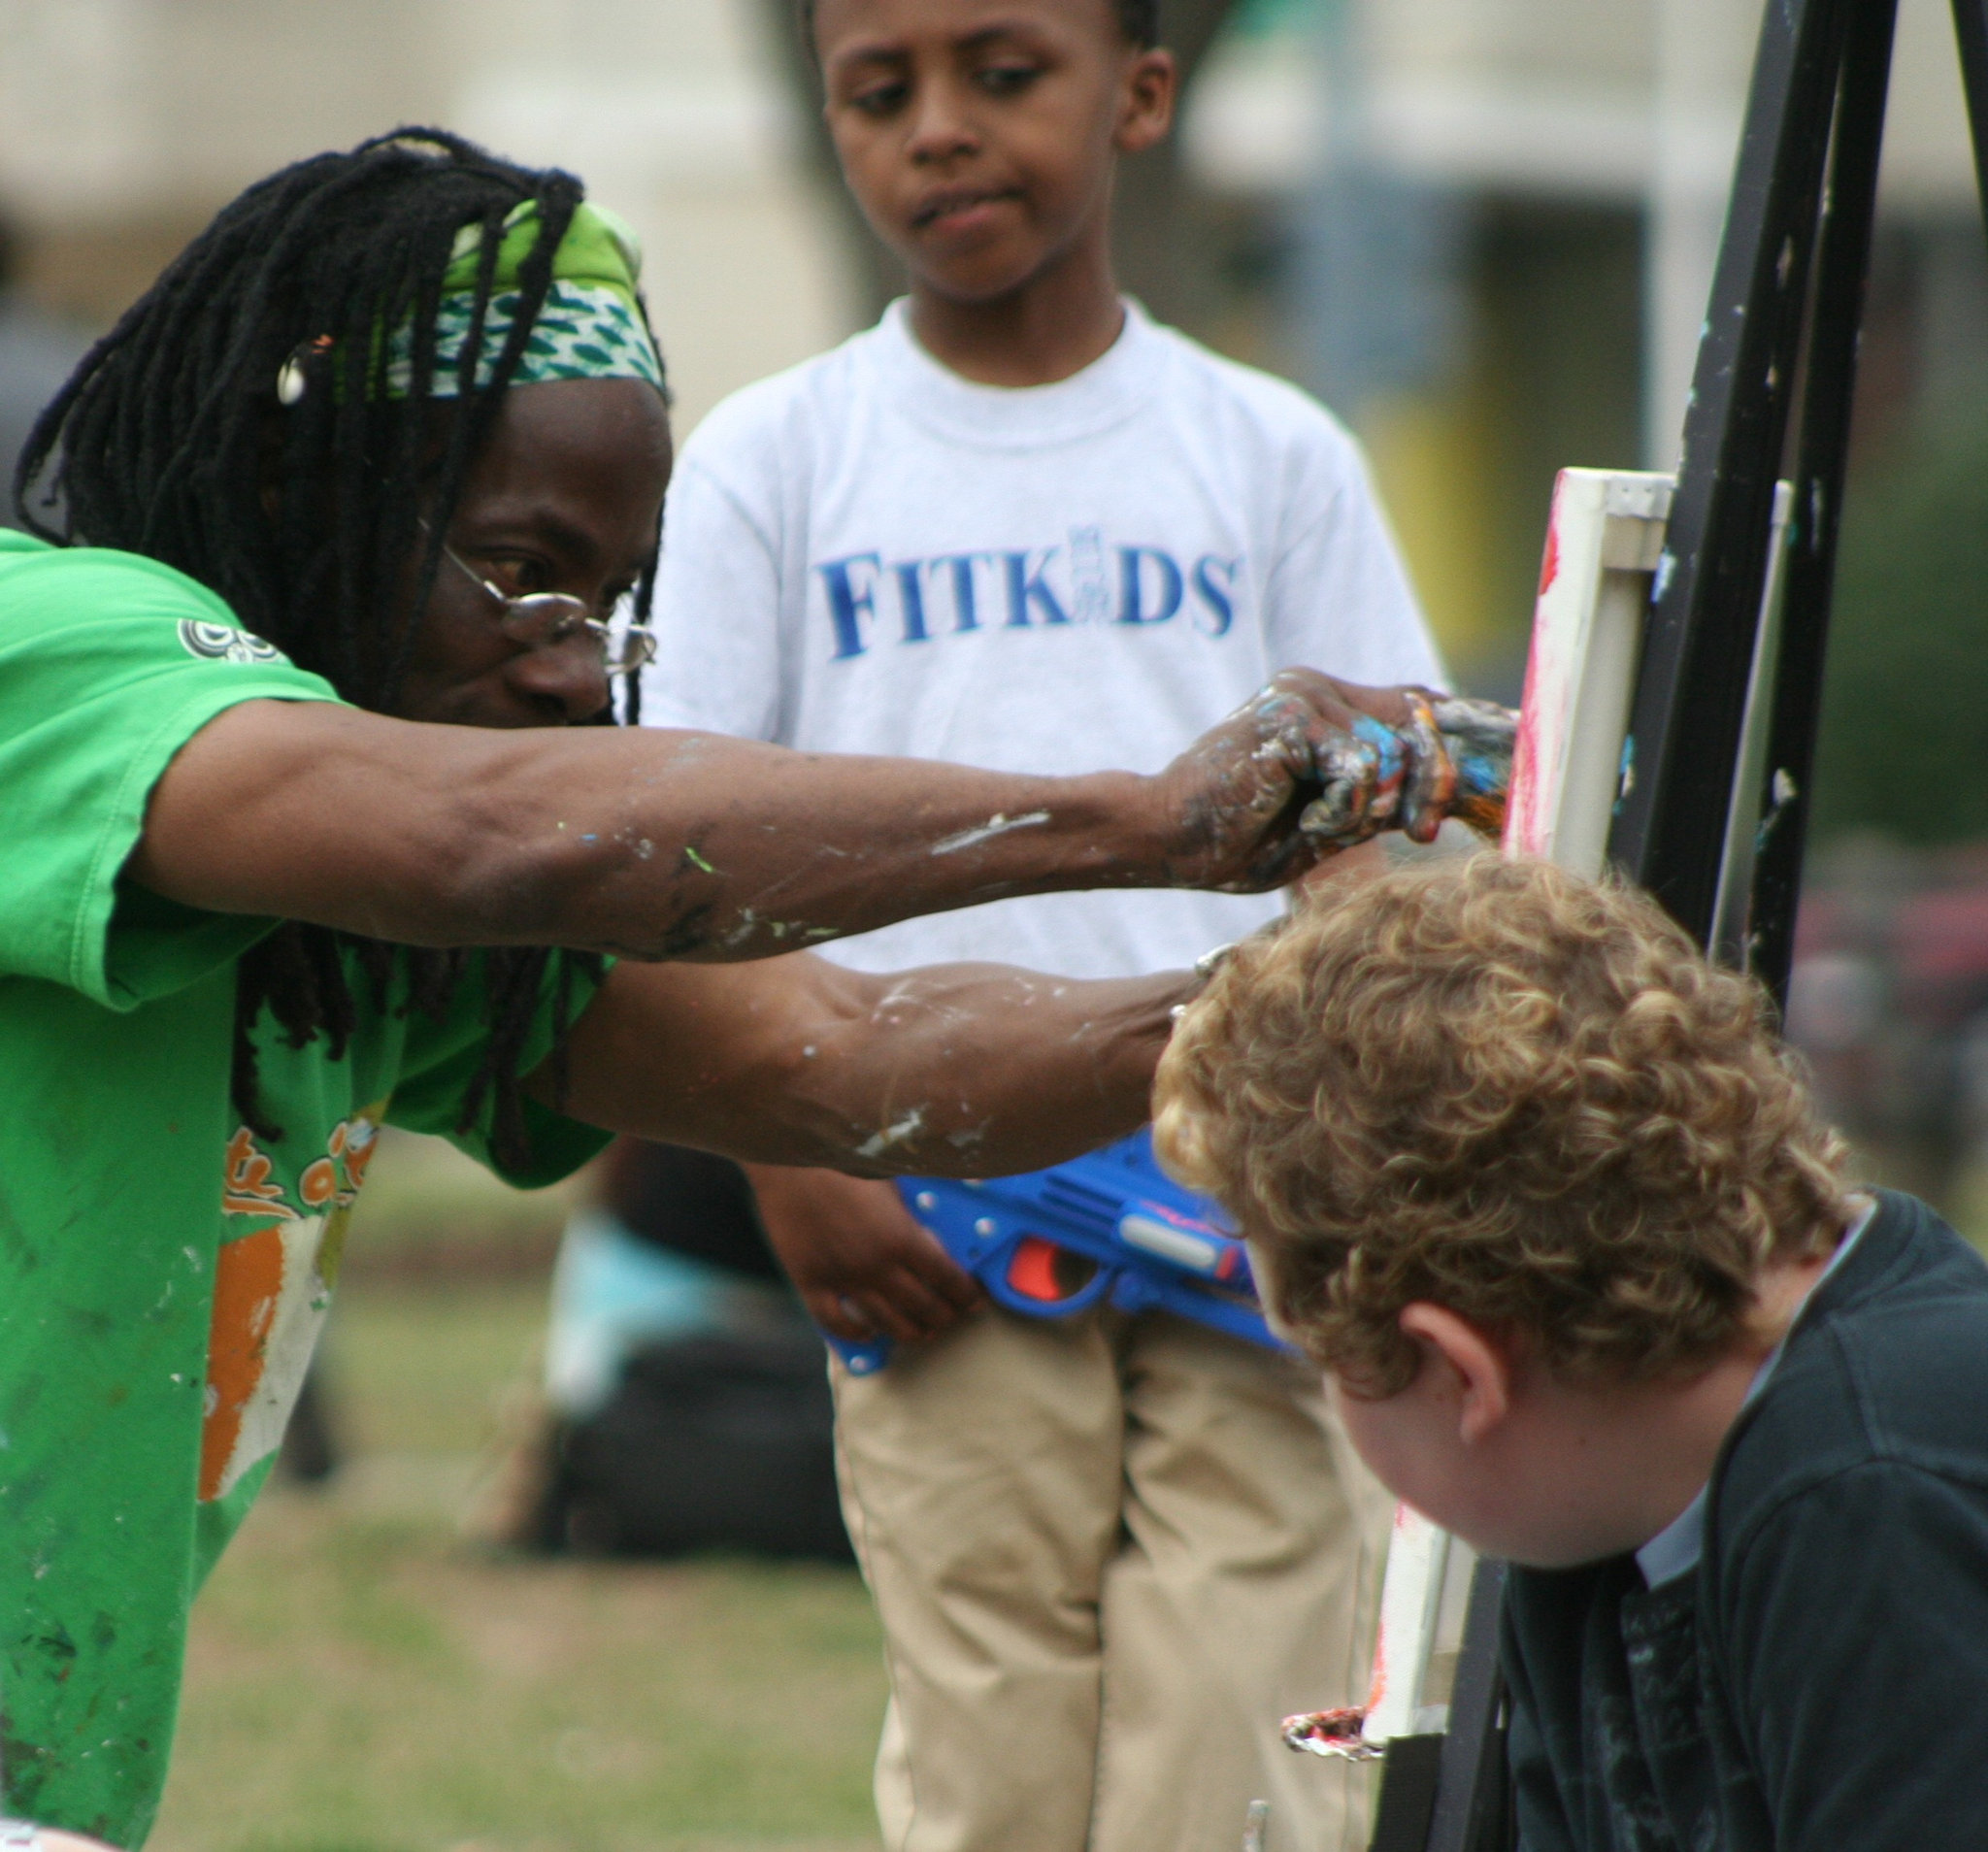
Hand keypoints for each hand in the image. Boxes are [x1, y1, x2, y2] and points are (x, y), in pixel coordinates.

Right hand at [744, 1163, 983, 1343]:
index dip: (964, 1293)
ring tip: (920, 1334)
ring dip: (908, 1332)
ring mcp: (841, 1278)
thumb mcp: (892, 1181)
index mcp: (902, 1237)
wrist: (788, 1159)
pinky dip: (855, 1332)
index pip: (946, 1277)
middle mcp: (876, 1265)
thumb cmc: (844, 1159)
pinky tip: (867, 1332)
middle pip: (921, 1305)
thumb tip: (936, 1233)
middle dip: (942, 1316)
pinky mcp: (809, 1281)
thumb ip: (914, 1213)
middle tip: (949, 1318)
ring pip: (884, 1321)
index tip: (973, 1301)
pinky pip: (835, 1321)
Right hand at [1152, 673, 1512, 892]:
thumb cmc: (1239, 840)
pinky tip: (1298, 817)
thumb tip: (1453, 797)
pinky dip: (1338, 807)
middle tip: (1420, 833)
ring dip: (1369, 808)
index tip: (1524, 749)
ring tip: (1319, 826)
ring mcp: (1306, 695)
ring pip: (1395, 751)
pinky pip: (1358, 767)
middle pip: (1423, 720)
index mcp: (1332, 708)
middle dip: (1440, 782)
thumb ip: (1382, 799)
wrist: (1167, 838)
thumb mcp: (1330, 823)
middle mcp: (1322, 689)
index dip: (1475, 728)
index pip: (1420, 706)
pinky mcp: (1291, 716)